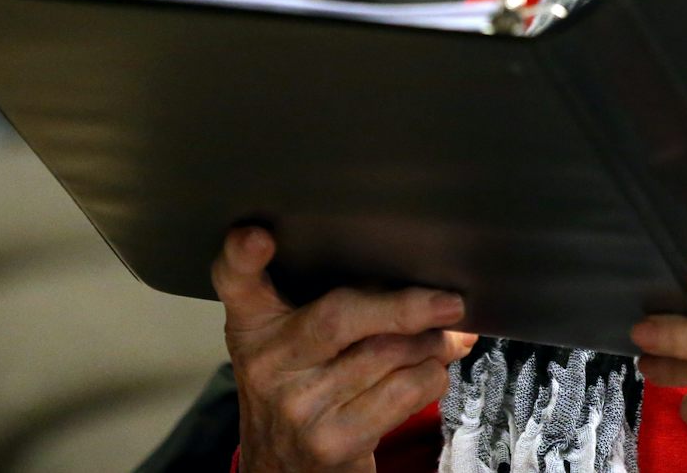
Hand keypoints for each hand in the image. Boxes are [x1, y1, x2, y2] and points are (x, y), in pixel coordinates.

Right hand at [213, 227, 476, 471]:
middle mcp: (268, 364)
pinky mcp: (331, 440)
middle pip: (338, 316)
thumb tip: (425, 289)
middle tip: (449, 303)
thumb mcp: (295, 345)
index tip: (255, 237)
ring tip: (446, 338)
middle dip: (403, 307)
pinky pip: (403, 391)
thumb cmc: (303, 390)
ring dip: (431, 344)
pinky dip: (431, 376)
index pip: (237, 282)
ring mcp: (297, 406)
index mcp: (254, 326)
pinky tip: (431, 372)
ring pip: (385, 353)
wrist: (285, 472)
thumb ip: (341, 306)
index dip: (242, 257)